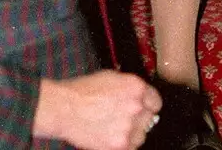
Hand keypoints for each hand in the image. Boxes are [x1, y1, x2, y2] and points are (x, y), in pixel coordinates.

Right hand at [33, 71, 161, 148]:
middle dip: (138, 119)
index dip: (148, 105)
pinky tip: (109, 135)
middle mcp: (136, 107)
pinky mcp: (120, 145)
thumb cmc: (83, 91)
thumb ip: (130, 87)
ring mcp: (129, 128)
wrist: (66, 108)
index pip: (156, 101)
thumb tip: (140, 96)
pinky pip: (130, 148)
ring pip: (140, 136)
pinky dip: (122, 144)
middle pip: (149, 119)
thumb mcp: (111, 77)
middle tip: (123, 118)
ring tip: (114, 127)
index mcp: (135, 87)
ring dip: (131, 134)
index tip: (144, 109)